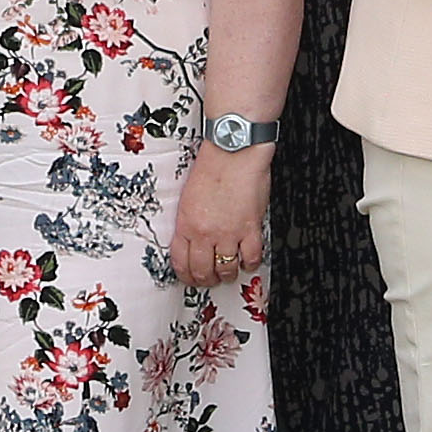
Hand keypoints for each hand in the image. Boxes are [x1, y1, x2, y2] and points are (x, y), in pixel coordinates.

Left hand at [173, 142, 271, 288]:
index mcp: (186, 224)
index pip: (180, 262)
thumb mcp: (189, 196)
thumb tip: (194, 239)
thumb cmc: (213, 165)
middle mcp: (204, 233)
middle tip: (209, 279)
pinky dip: (250, 264)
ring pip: (226, 269)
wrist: (234, 151)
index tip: (190, 277)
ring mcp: (228, 233)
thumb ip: (190, 220)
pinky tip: (248, 261)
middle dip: (205, 280)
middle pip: (202, 271)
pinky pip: (251, 258)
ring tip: (229, 272)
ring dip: (227, 275)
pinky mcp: (250, 228)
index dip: (185, 275)